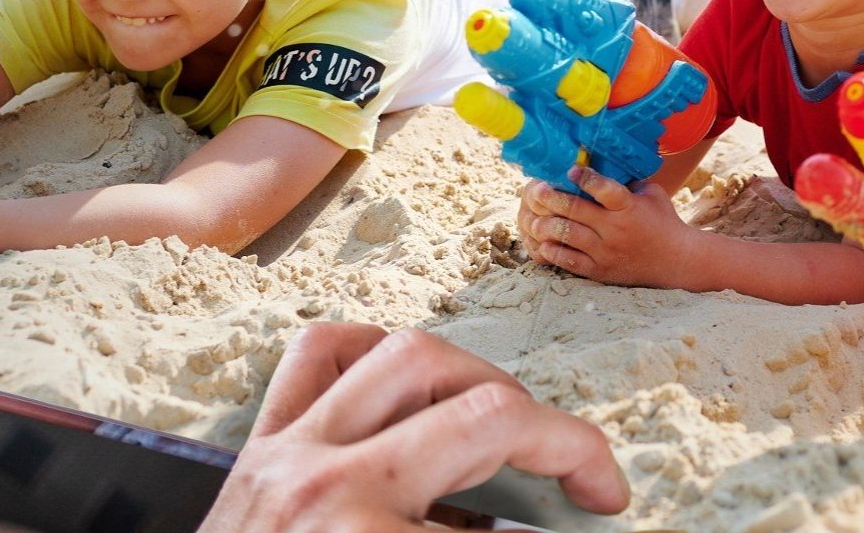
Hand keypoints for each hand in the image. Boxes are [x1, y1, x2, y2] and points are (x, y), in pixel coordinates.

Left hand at [201, 322, 627, 532]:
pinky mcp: (260, 448)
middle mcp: (327, 488)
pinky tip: (410, 375)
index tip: (603, 508)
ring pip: (407, 357)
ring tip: (513, 417)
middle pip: (481, 414)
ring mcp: (289, 456)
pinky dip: (370, 349)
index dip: (569, 503)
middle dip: (556, 439)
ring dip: (478, 378)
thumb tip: (537, 529)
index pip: (504, 528)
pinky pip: (316, 358)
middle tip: (588, 477)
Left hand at [515, 167, 693, 286]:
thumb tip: (603, 161)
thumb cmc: (662, 221)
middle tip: (536, 191)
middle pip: (577, 211)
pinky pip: (570, 262)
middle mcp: (615, 229)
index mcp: (629, 207)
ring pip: (568, 236)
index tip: (569, 169)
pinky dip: (554, 252)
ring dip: (546, 226)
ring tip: (533, 219)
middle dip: (552, 199)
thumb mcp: (651, 194)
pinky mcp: (600, 271)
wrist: (676, 261)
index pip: (606, 190)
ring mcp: (606, 252)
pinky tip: (543, 243)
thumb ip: (628, 181)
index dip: (587, 179)